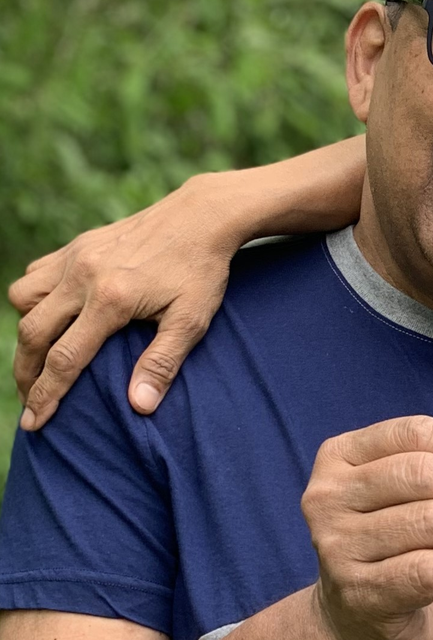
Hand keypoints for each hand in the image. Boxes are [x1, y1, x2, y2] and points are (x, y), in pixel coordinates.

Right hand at [9, 174, 238, 430]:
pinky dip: (34, 298)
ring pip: (23, 299)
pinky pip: (36, 274)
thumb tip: (139, 407)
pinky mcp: (77, 244)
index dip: (46, 395)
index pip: (65, 358)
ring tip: (40, 359)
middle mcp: (83, 276)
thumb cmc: (202, 272)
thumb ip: (163, 362)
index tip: (34, 423)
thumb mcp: (192, 320)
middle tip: (31, 400)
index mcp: (112, 299)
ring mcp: (76, 256)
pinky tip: (52, 315)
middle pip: (33, 333)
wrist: (201, 216)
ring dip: (27, 331)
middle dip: (26, 373)